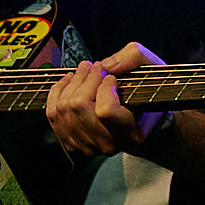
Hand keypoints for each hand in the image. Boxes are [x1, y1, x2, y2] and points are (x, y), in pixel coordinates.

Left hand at [46, 41, 165, 157]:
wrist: (142, 117)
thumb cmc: (147, 91)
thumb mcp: (151, 67)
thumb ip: (133, 58)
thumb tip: (106, 65)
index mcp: (131, 132)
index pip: (105, 111)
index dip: (105, 87)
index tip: (112, 77)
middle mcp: (108, 144)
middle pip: (79, 107)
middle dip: (85, 79)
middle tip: (95, 66)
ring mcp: (88, 146)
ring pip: (64, 110)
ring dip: (71, 83)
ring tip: (83, 70)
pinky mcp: (72, 142)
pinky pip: (53, 115)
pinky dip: (57, 93)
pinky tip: (69, 82)